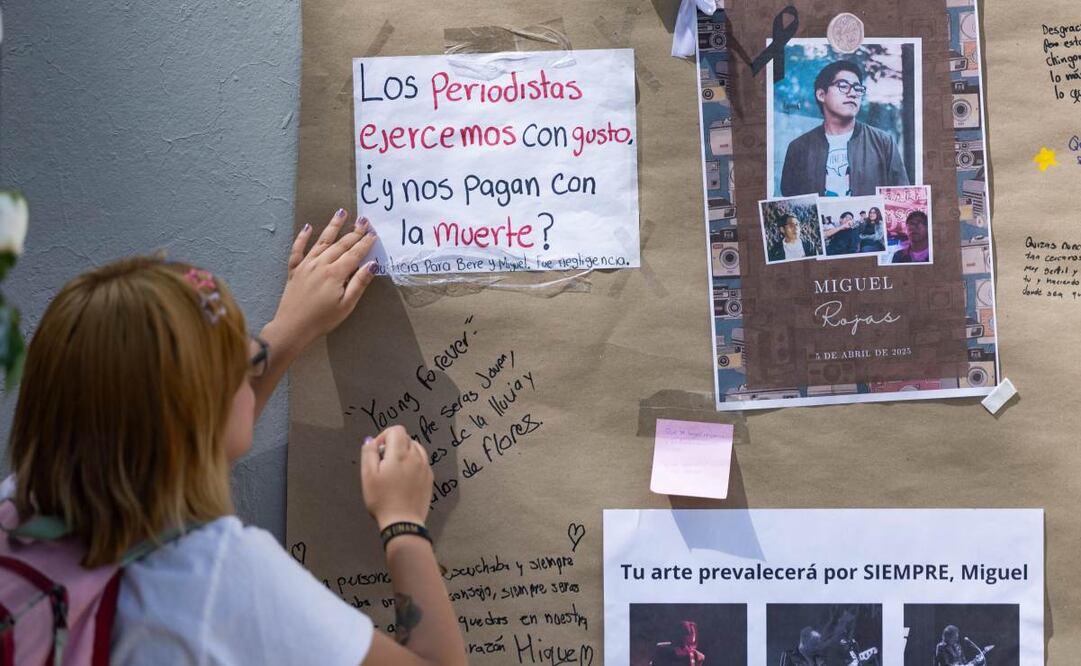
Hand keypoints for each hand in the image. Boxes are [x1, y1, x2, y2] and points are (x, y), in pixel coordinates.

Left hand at [270, 208, 377, 350]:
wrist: (292, 327)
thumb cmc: (322, 320)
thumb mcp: (346, 305)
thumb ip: (359, 283)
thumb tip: (372, 264)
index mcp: (335, 273)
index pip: (355, 254)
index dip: (365, 243)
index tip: (374, 234)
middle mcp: (320, 264)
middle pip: (341, 245)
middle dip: (354, 232)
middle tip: (364, 220)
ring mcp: (306, 265)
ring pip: (321, 241)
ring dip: (332, 226)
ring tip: (341, 213)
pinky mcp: (295, 270)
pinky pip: (298, 250)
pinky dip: (302, 237)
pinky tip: (308, 227)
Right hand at [360, 426, 432, 529]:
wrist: (403, 522)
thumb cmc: (382, 499)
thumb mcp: (368, 476)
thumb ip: (369, 453)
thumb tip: (371, 440)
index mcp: (400, 454)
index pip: (397, 430)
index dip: (384, 436)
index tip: (378, 451)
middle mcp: (416, 457)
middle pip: (407, 439)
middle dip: (393, 444)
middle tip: (383, 463)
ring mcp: (425, 468)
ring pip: (416, 449)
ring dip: (405, 453)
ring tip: (394, 470)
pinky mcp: (430, 479)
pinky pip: (422, 462)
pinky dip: (413, 463)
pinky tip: (405, 479)